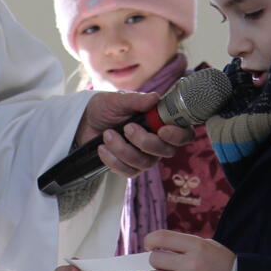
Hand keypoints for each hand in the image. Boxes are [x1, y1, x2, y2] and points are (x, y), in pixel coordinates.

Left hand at [77, 91, 195, 177]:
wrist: (86, 122)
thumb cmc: (106, 108)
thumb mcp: (118, 100)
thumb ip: (136, 100)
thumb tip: (156, 98)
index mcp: (161, 122)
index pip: (184, 133)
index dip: (178, 135)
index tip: (162, 130)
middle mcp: (158, 141)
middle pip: (166, 151)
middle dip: (145, 141)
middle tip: (127, 128)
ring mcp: (145, 156)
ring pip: (145, 163)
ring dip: (123, 149)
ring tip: (107, 134)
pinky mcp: (130, 167)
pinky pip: (129, 172)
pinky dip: (114, 160)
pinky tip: (102, 148)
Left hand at [144, 230, 234, 270]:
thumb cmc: (221, 265)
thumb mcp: (208, 247)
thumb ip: (184, 245)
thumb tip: (155, 247)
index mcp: (198, 247)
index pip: (162, 237)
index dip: (150, 240)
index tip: (149, 245)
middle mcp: (193, 265)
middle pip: (155, 259)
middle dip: (157, 263)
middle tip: (166, 266)